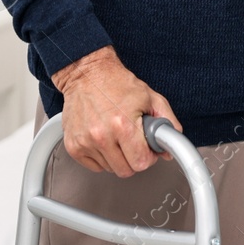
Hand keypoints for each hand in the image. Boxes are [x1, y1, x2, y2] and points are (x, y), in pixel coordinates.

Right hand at [51, 46, 182, 176]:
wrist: (87, 73)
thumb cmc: (117, 83)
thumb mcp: (150, 97)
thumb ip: (167, 122)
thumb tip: (170, 146)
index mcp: (123, 124)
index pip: (141, 163)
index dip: (148, 157)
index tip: (146, 149)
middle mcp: (102, 135)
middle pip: (126, 170)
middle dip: (133, 158)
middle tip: (132, 141)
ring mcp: (85, 142)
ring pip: (110, 169)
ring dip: (116, 157)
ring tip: (115, 135)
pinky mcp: (73, 146)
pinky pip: (94, 166)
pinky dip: (101, 157)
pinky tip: (103, 139)